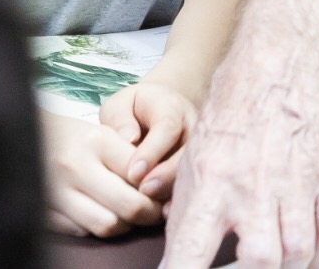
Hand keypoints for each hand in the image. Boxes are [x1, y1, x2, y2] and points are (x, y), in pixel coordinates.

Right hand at [40, 107, 166, 237]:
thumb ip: (132, 155)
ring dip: (125, 225)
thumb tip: (159, 186)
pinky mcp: (44, 211)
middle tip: (156, 212)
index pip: (141, 174)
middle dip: (149, 213)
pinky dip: (97, 227)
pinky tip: (104, 215)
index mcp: (97, 140)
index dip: (159, 188)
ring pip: (107, 224)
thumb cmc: (78, 137)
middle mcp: (75, 166)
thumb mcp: (107, 132)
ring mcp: (56, 191)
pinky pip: (82, 231)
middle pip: (128, 205)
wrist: (28, 136)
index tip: (165, 192)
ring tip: (130, 215)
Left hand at [100, 80, 196, 202]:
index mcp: (172, 108)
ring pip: (193, 171)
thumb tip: (128, 138)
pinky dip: (179, 201)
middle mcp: (193, 128)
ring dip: (173, 191)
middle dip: (165, 175)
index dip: (152, 151)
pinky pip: (194, 186)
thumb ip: (119, 117)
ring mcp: (199, 149)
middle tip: (143, 192)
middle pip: (186, 152)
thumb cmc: (133, 111)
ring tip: (153, 208)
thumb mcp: (120, 104)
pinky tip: (165, 213)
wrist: (158, 114)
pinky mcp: (199, 167)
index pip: (167, 127)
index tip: (133, 172)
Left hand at [159, 38, 318, 268]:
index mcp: (211, 182)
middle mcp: (253, 186)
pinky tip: (309, 253)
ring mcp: (295, 181)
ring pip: (298, 253)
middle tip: (247, 268)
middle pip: (261, 262)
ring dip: (289, 267)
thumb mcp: (195, 154)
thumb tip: (179, 257)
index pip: (190, 254)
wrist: (284, 57)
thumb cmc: (239, 100)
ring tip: (278, 264)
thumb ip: (187, 210)